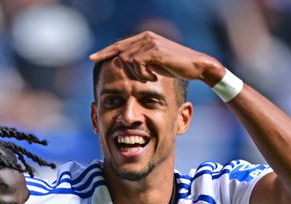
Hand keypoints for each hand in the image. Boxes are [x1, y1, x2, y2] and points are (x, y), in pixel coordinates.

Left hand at [89, 31, 223, 85]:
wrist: (197, 66)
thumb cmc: (178, 67)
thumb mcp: (155, 63)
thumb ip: (140, 61)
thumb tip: (121, 63)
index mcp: (144, 38)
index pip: (120, 45)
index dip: (105, 52)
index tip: (92, 58)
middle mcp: (145, 37)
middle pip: (120, 52)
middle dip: (115, 63)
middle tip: (111, 68)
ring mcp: (149, 42)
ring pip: (127, 60)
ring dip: (136, 74)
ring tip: (150, 78)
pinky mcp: (154, 50)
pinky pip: (137, 64)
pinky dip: (142, 74)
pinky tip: (154, 77)